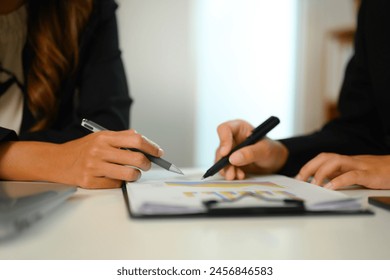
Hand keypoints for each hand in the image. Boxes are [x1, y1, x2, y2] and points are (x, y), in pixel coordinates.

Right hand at [0, 130, 163, 188]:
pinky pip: (116, 185)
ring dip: (136, 175)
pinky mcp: (90, 182)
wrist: (56, 161)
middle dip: (147, 164)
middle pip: (136, 158)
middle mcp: (100, 151)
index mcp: (104, 137)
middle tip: (146, 165)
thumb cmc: (82, 149)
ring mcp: (95, 167)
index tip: (158, 152)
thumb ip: (120, 138)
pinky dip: (120, 183)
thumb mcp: (99, 137)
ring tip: (133, 173)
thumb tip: (145, 143)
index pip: (136, 139)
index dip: (151, 146)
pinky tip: (116, 178)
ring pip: (129, 174)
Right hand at [215, 120, 287, 179]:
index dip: (223, 140)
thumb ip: (250, 153)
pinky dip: (230, 173)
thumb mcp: (264, 150)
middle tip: (231, 173)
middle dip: (224, 162)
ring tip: (238, 176)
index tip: (226, 153)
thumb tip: (233, 159)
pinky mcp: (230, 161)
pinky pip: (225, 168)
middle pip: (221, 148)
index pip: (224, 129)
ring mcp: (230, 150)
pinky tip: (239, 176)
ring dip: (227, 170)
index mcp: (239, 128)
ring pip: (221, 160)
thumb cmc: (271, 150)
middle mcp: (231, 138)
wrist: (274, 162)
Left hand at [296, 153, 389, 189]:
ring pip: (336, 162)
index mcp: (345, 161)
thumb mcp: (354, 173)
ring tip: (314, 184)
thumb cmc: (376, 173)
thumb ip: (340, 176)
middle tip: (301, 180)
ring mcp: (359, 166)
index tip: (298, 177)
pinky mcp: (369, 174)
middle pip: (325, 157)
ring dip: (321, 172)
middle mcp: (349, 161)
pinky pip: (352, 175)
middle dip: (310, 167)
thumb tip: (322, 183)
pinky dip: (339, 181)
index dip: (309, 166)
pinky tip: (331, 188)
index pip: (322, 159)